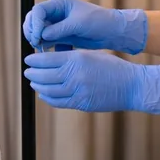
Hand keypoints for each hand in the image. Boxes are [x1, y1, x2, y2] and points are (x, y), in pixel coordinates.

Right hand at [22, 0, 147, 53]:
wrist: (113, 32)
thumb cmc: (100, 22)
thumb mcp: (79, 24)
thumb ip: (59, 30)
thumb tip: (41, 36)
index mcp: (60, 4)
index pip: (38, 11)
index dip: (35, 24)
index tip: (38, 37)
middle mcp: (56, 13)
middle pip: (34, 20)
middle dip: (32, 31)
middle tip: (36, 43)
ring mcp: (58, 25)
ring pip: (38, 31)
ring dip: (37, 40)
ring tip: (42, 49)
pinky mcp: (61, 36)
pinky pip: (47, 41)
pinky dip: (45, 46)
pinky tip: (51, 52)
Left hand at [23, 50, 159, 114]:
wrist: (131, 85)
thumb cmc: (113, 67)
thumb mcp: (91, 55)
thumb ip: (71, 57)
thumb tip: (51, 60)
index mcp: (77, 58)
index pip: (47, 59)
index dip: (34, 60)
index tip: (28, 59)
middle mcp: (75, 74)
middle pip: (44, 75)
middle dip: (32, 73)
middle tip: (27, 71)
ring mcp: (77, 91)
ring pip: (48, 89)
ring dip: (38, 85)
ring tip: (33, 81)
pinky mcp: (81, 103)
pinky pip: (58, 101)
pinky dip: (47, 97)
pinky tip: (44, 93)